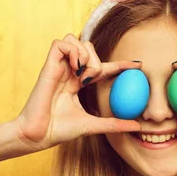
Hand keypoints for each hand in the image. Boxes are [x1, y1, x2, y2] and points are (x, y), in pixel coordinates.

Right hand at [13, 34, 141, 151]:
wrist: (38, 135)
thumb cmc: (59, 130)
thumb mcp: (93, 125)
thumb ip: (114, 124)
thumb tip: (137, 126)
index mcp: (78, 83)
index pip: (102, 67)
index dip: (120, 64)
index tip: (138, 65)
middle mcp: (69, 72)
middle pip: (89, 47)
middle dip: (97, 60)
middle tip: (90, 80)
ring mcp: (58, 68)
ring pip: (76, 41)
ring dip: (85, 54)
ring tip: (82, 75)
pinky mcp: (48, 66)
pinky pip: (61, 43)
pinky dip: (72, 51)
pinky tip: (74, 68)